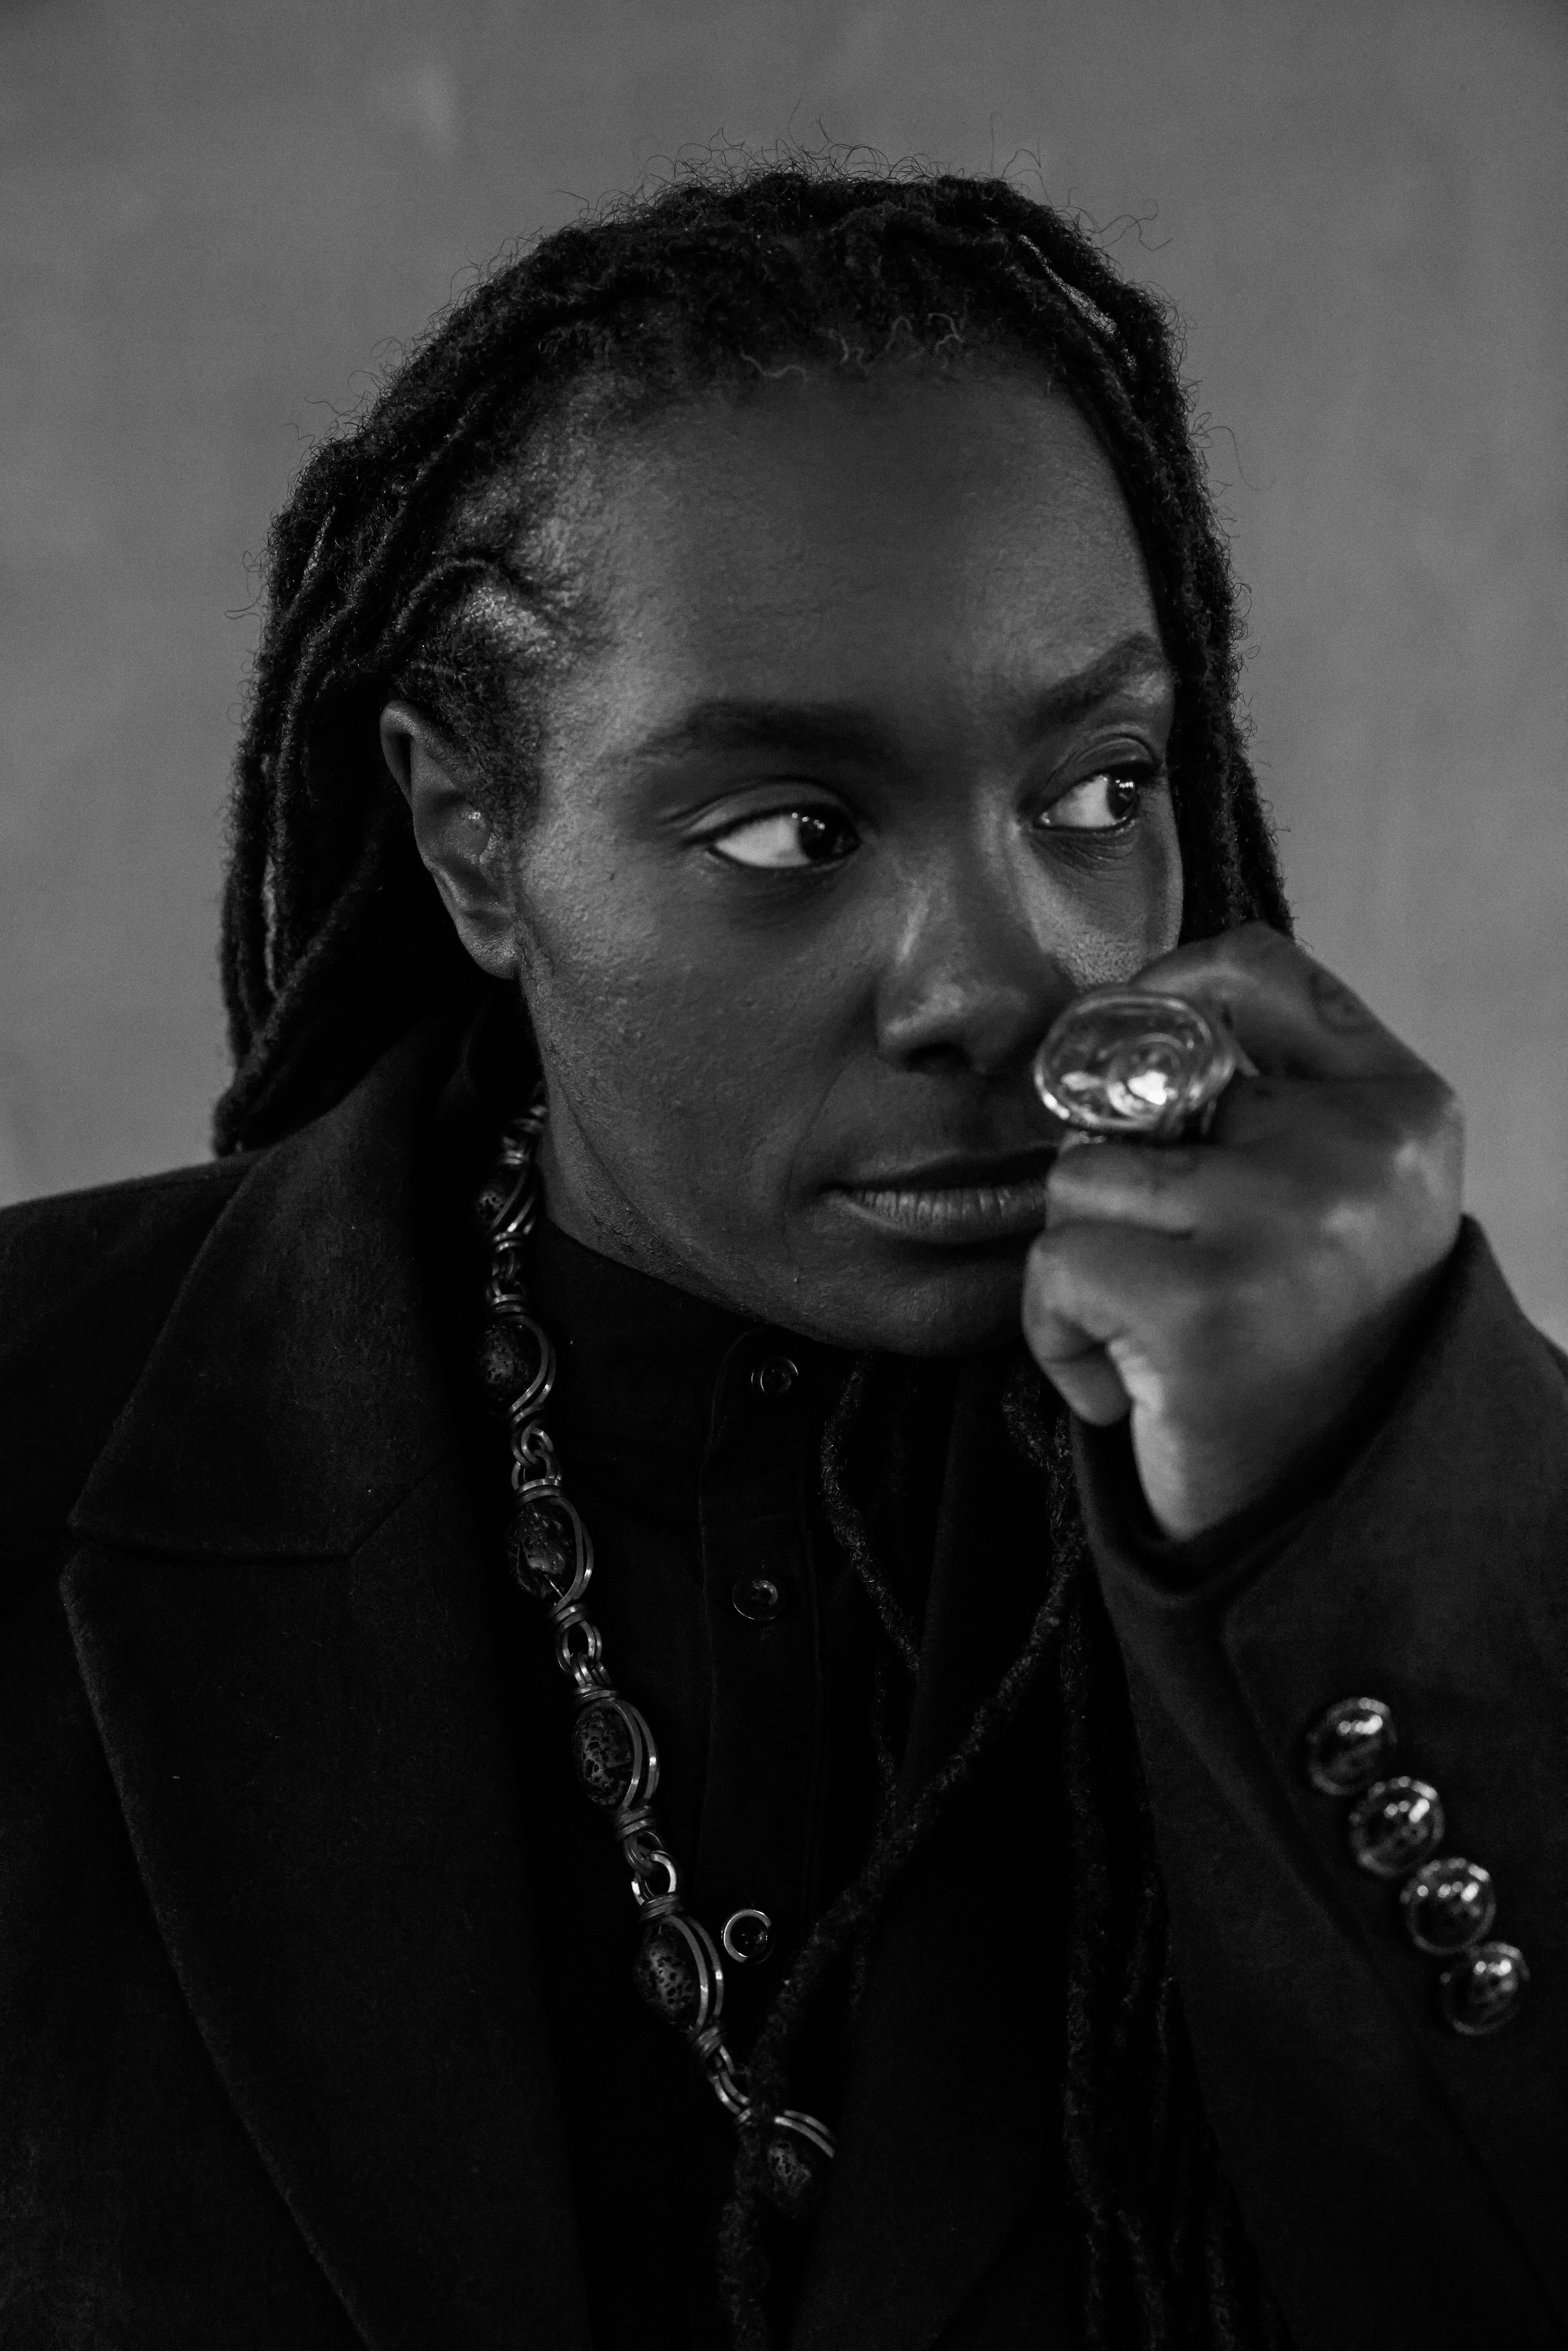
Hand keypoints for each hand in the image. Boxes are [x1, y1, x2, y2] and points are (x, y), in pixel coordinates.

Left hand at [1021, 925, 1463, 1539]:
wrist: (1327, 1518)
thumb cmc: (1302, 1347)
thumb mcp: (1328, 1197)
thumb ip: (1261, 1098)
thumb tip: (1122, 1019)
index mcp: (1400, 1109)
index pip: (1258, 967)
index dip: (1165, 989)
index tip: (1125, 1036)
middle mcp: (1360, 1154)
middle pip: (1141, 1093)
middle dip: (1124, 1189)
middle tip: (1189, 1282)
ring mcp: (1286, 1225)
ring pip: (1082, 1183)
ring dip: (1089, 1273)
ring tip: (1162, 1339)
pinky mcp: (1202, 1305)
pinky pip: (1057, 1268)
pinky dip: (1065, 1340)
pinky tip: (1136, 1389)